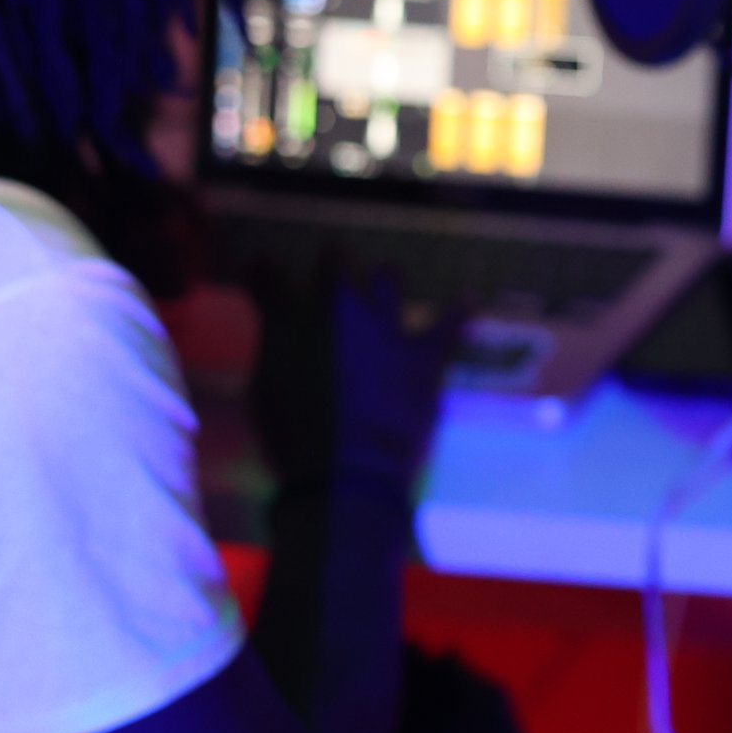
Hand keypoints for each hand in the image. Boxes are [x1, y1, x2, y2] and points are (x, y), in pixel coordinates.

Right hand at [248, 261, 462, 498]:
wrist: (345, 472)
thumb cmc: (293, 443)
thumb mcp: (264, 395)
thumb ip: (275, 356)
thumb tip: (283, 345)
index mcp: (285, 320)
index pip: (268, 273)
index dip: (265, 274)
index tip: (266, 275)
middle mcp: (335, 310)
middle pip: (335, 260)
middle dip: (334, 264)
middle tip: (334, 276)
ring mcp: (383, 327)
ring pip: (389, 277)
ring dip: (386, 282)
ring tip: (386, 285)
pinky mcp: (423, 354)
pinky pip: (450, 322)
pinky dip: (460, 312)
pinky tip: (467, 301)